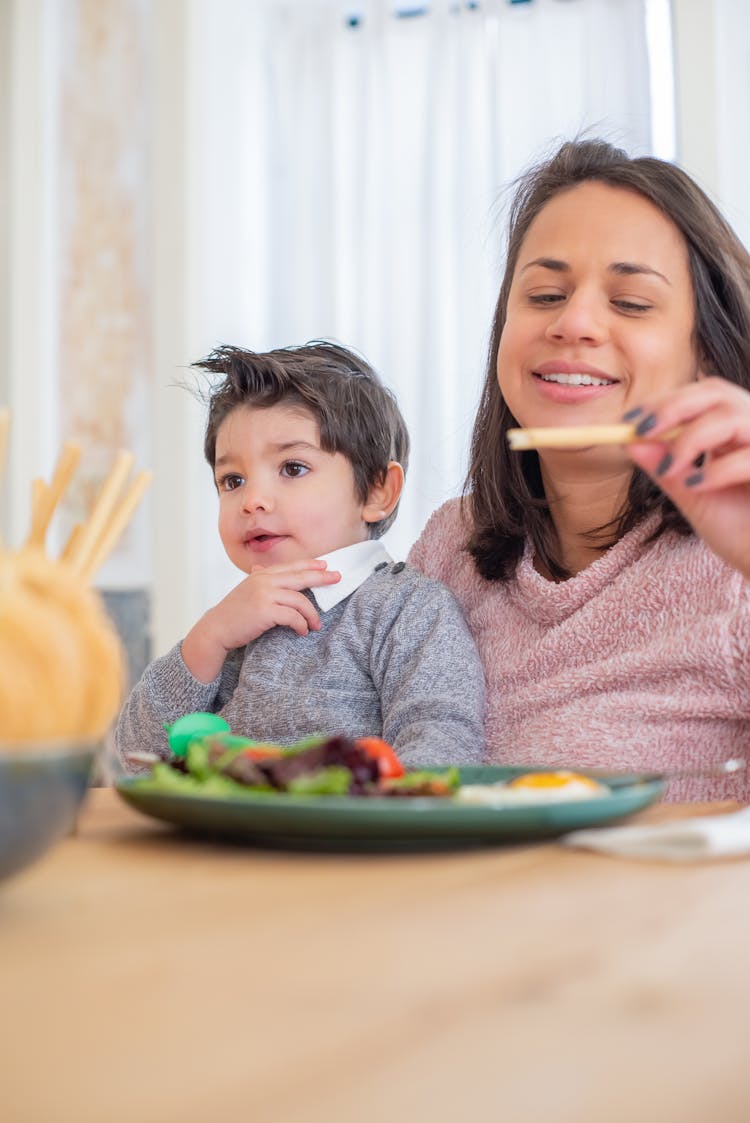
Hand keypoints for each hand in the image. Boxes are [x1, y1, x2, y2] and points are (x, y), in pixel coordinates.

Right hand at [181, 559, 340, 681]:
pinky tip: (302, 631)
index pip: (291, 566)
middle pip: (300, 577)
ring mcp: (264, 595)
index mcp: (261, 575)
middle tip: (338, 578)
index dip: (310, 565)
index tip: (325, 566)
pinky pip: (293, 616)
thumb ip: (258, 580)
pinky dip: (301, 624)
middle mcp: (263, 581)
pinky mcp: (265, 611)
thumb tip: (262, 569)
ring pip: (300, 600)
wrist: (215, 629)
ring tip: (316, 624)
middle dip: (322, 578)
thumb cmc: (233, 613)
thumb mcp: (246, 591)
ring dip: (311, 614)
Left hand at [625, 377, 749, 579]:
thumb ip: (667, 470)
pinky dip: (717, 469)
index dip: (665, 402)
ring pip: (731, 416)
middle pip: (717, 392)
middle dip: (673, 407)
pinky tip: (697, 487)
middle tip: (641, 430)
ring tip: (669, 470)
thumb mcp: (694, 498)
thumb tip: (631, 443)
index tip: (630, 419)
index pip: (701, 397)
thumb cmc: (741, 534)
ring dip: (690, 440)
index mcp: (736, 432)